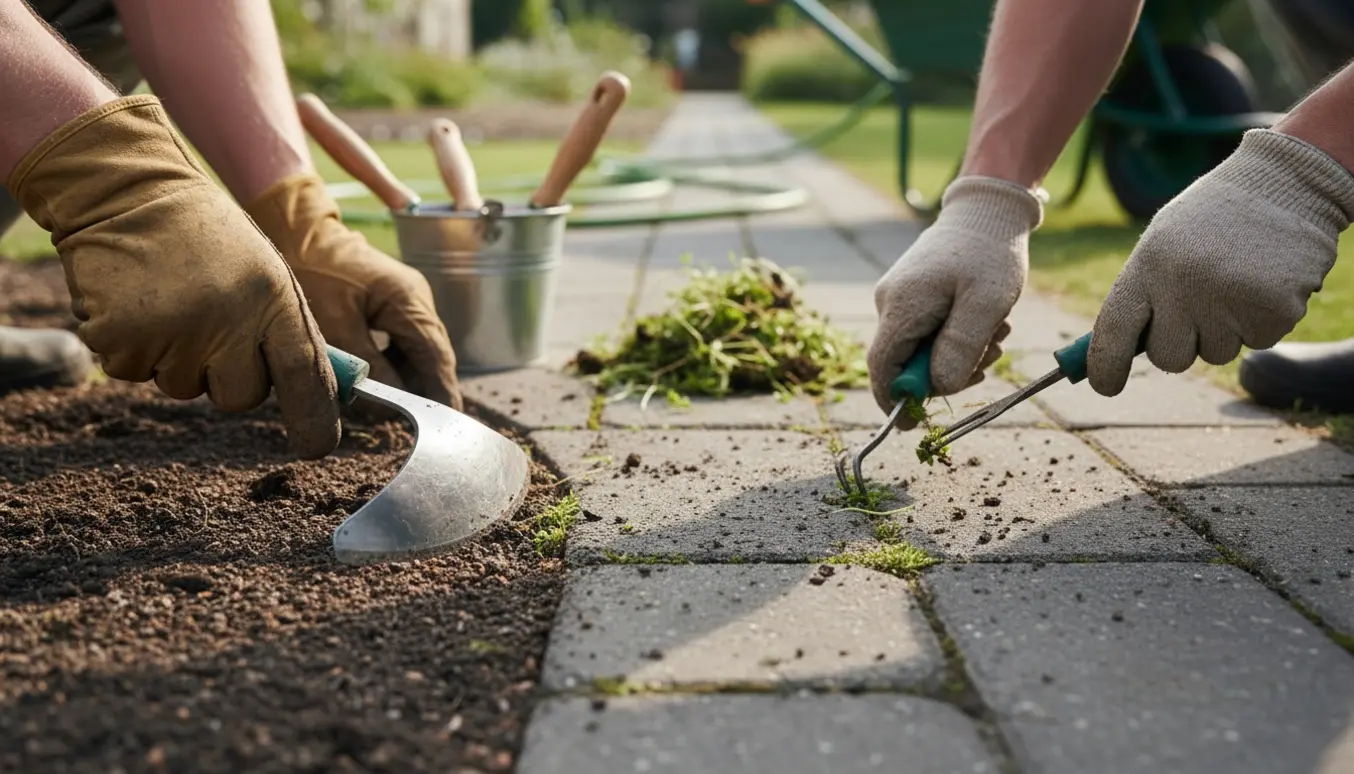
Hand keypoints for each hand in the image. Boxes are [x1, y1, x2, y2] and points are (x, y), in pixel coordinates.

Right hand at [7, 96, 340, 458]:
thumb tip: (319, 396)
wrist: (125, 189)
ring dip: (180, 358)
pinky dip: (136, 348)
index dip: (315, 419)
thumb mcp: (264, 271)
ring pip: (186, 388)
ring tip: (172, 299)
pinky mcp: (121, 340)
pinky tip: (137, 302)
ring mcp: (173, 333)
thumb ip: (287, 330)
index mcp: (273, 299)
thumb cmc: (205, 237)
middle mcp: (227, 320)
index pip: (304, 376)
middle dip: (230, 376)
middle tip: (212, 322)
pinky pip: (138, 373)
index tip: (319, 446)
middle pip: (242, 398)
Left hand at [244, 174, 461, 410]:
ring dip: (408, 378)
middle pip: (433, 357)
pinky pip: (403, 340)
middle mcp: (417, 299)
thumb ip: (367, 369)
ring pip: (418, 351)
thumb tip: (388, 405)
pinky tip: (380, 380)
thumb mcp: (336, 327)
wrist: (296, 229)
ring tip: (393, 406)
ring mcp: (407, 298)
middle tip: (415, 422)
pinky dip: (395, 363)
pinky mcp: (393, 301)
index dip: (441, 394)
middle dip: (424, 390)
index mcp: (409, 302)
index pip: (437, 359)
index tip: (444, 424)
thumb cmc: (312, 271)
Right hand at [867, 176, 1043, 426]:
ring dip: (957, 354)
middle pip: (902, 362)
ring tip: (997, 333)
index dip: (894, 400)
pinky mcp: (910, 295)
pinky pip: (925, 332)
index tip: (914, 425)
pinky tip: (984, 323)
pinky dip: (954, 337)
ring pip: (918, 349)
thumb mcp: (986, 305)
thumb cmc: (991, 254)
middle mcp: (889, 302)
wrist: (988, 209)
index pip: (882, 367)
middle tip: (989, 360)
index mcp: (902, 306)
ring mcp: (898, 298)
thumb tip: (937, 388)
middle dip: (944, 373)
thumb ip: (960, 348)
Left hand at [1088, 129, 1353, 395]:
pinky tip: (1264, 281)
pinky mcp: (1273, 312)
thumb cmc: (1214, 217)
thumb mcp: (1163, 242)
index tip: (1106, 387)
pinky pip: (1257, 342)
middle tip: (1200, 305)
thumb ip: (1142, 293)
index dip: (1105, 366)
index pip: (1113, 331)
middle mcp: (1184, 286)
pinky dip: (1261, 320)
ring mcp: (1230, 300)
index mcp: (1148, 265)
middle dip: (1182, 344)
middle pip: (1169, 358)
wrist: (1286, 183)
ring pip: (1216, 353)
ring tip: (1236, 280)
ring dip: (1226, 329)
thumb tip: (1119, 353)